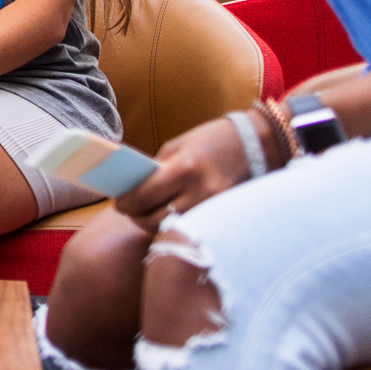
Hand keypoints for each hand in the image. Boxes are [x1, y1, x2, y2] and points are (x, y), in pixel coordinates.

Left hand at [112, 112, 270, 232]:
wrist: (253, 143)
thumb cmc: (208, 141)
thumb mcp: (176, 148)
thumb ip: (154, 170)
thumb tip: (130, 190)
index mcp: (184, 168)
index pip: (145, 196)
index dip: (126, 203)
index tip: (117, 203)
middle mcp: (201, 191)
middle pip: (157, 219)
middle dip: (137, 217)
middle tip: (128, 211)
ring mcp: (215, 207)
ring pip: (174, 228)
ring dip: (155, 225)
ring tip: (145, 215)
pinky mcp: (225, 216)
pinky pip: (192, 228)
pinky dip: (176, 225)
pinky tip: (168, 218)